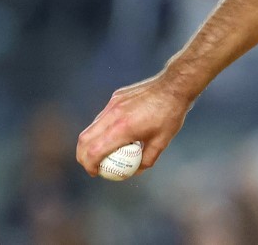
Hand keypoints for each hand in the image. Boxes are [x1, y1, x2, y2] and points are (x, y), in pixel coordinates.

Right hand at [75, 73, 192, 177]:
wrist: (174, 85)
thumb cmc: (171, 114)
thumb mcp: (162, 141)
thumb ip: (147, 159)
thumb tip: (135, 172)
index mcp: (123, 129)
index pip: (94, 151)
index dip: (90, 165)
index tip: (95, 173)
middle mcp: (113, 115)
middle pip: (85, 139)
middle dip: (82, 156)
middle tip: (92, 165)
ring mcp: (113, 104)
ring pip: (92, 126)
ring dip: (92, 141)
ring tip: (103, 151)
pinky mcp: (116, 97)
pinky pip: (103, 116)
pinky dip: (103, 128)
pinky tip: (117, 132)